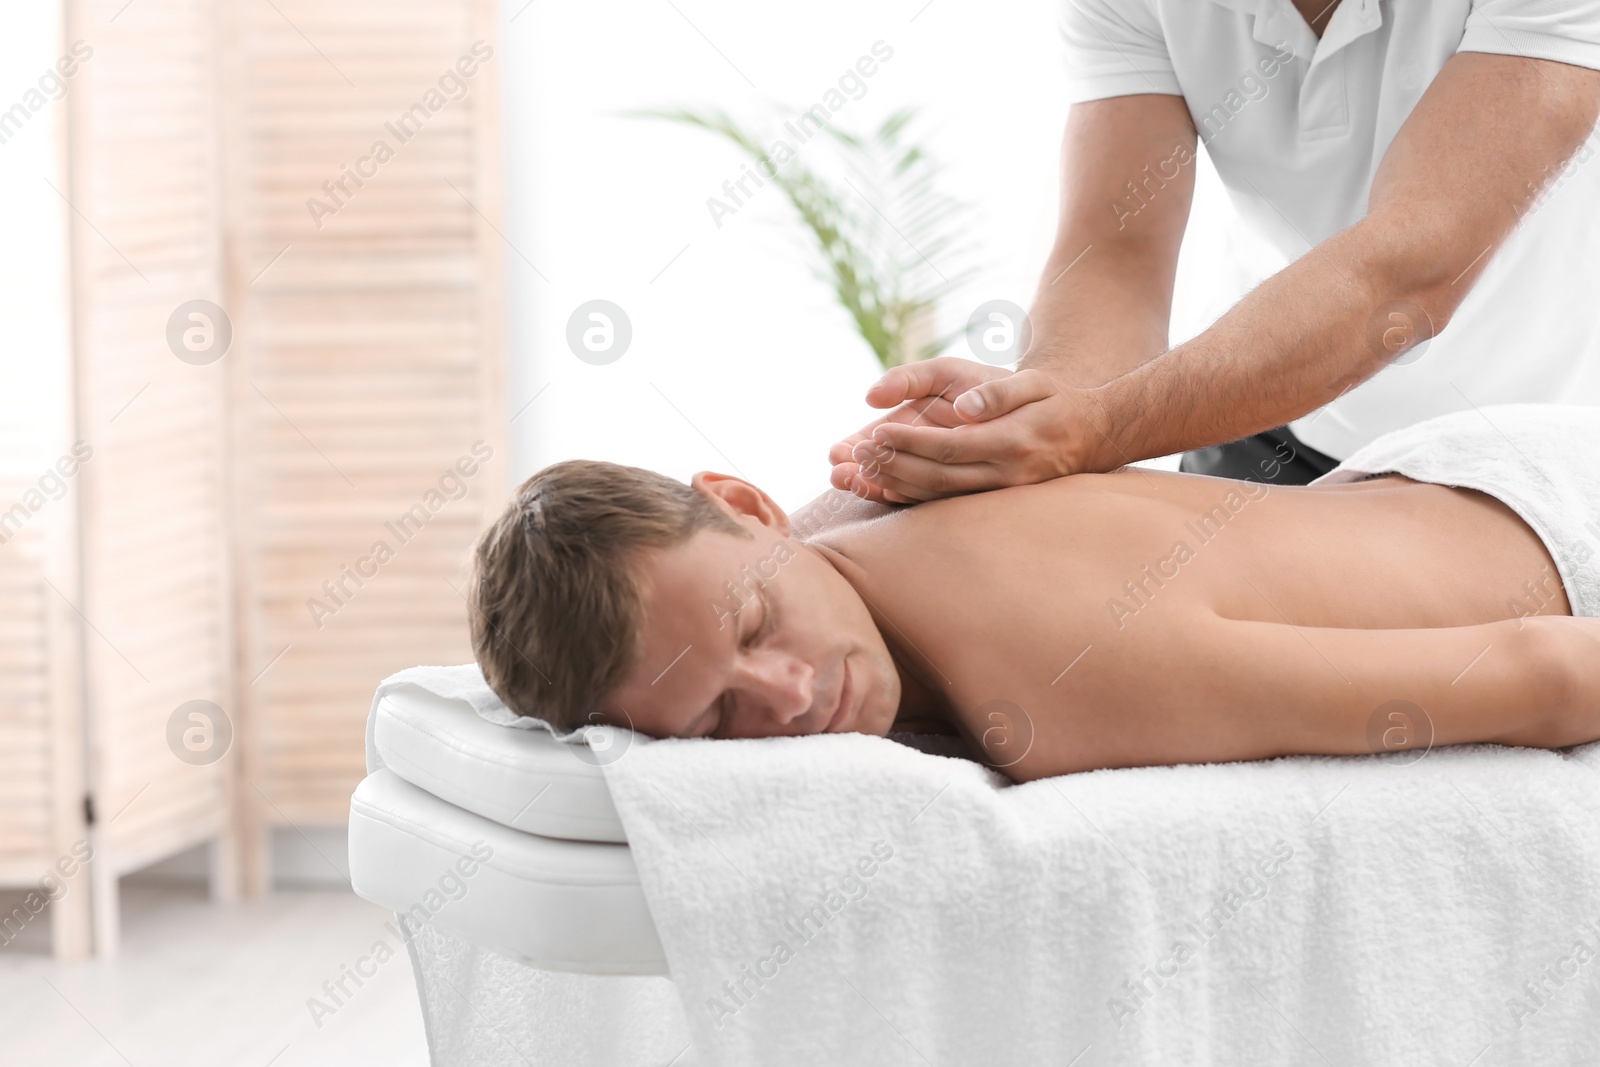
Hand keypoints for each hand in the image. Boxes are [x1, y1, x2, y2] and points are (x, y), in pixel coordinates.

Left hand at [828, 356, 1113, 502]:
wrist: (1091, 435)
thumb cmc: (1054, 401)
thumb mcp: (1033, 382)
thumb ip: (998, 392)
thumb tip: (965, 407)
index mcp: (1014, 441)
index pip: (951, 447)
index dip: (911, 443)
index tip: (876, 433)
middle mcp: (1007, 475)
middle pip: (939, 478)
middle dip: (894, 466)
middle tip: (856, 454)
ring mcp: (1001, 495)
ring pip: (940, 498)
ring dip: (896, 486)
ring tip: (859, 471)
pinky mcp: (995, 502)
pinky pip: (948, 505)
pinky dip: (913, 499)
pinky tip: (883, 489)